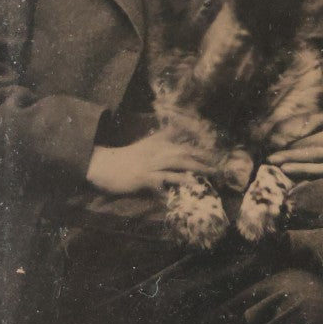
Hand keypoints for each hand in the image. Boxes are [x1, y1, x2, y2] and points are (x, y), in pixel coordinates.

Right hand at [86, 131, 216, 193]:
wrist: (103, 165)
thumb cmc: (125, 158)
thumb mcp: (145, 146)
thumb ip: (161, 140)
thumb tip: (178, 135)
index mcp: (157, 142)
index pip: (181, 135)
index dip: (198, 137)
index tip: (215, 141)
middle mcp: (157, 151)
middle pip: (184, 151)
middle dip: (203, 156)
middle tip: (219, 162)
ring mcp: (151, 164)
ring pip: (177, 164)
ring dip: (195, 169)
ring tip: (210, 174)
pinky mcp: (144, 177)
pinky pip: (162, 181)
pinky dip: (174, 185)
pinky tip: (185, 188)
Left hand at [266, 112, 322, 177]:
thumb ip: (315, 121)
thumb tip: (297, 130)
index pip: (315, 141)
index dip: (296, 146)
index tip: (278, 148)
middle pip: (315, 155)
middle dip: (292, 157)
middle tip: (272, 159)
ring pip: (320, 168)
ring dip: (299, 169)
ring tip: (281, 168)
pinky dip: (310, 178)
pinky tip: (296, 180)